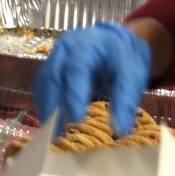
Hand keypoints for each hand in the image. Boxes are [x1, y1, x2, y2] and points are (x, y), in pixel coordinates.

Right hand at [31, 22, 151, 133]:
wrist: (114, 41)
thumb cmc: (123, 57)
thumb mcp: (132, 74)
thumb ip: (125, 100)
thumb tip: (120, 130)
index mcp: (88, 44)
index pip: (76, 69)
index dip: (73, 95)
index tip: (76, 120)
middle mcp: (66, 48)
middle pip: (53, 76)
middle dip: (53, 106)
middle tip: (57, 134)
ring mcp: (55, 56)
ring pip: (43, 82)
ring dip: (46, 108)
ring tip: (54, 133)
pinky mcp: (51, 66)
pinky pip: (42, 85)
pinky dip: (45, 104)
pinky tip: (52, 121)